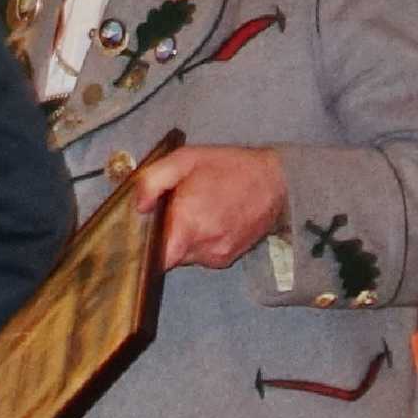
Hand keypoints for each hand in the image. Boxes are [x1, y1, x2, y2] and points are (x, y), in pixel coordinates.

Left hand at [131, 144, 287, 271]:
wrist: (277, 181)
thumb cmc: (229, 167)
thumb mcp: (185, 159)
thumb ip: (153, 180)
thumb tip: (139, 206)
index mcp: (189, 223)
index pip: (154, 257)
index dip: (143, 249)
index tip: (141, 235)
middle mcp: (203, 246)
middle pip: (166, 255)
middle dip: (163, 237)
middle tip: (171, 214)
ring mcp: (217, 255)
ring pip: (183, 256)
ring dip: (182, 239)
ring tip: (195, 213)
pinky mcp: (227, 259)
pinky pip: (201, 256)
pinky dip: (198, 242)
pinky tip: (209, 221)